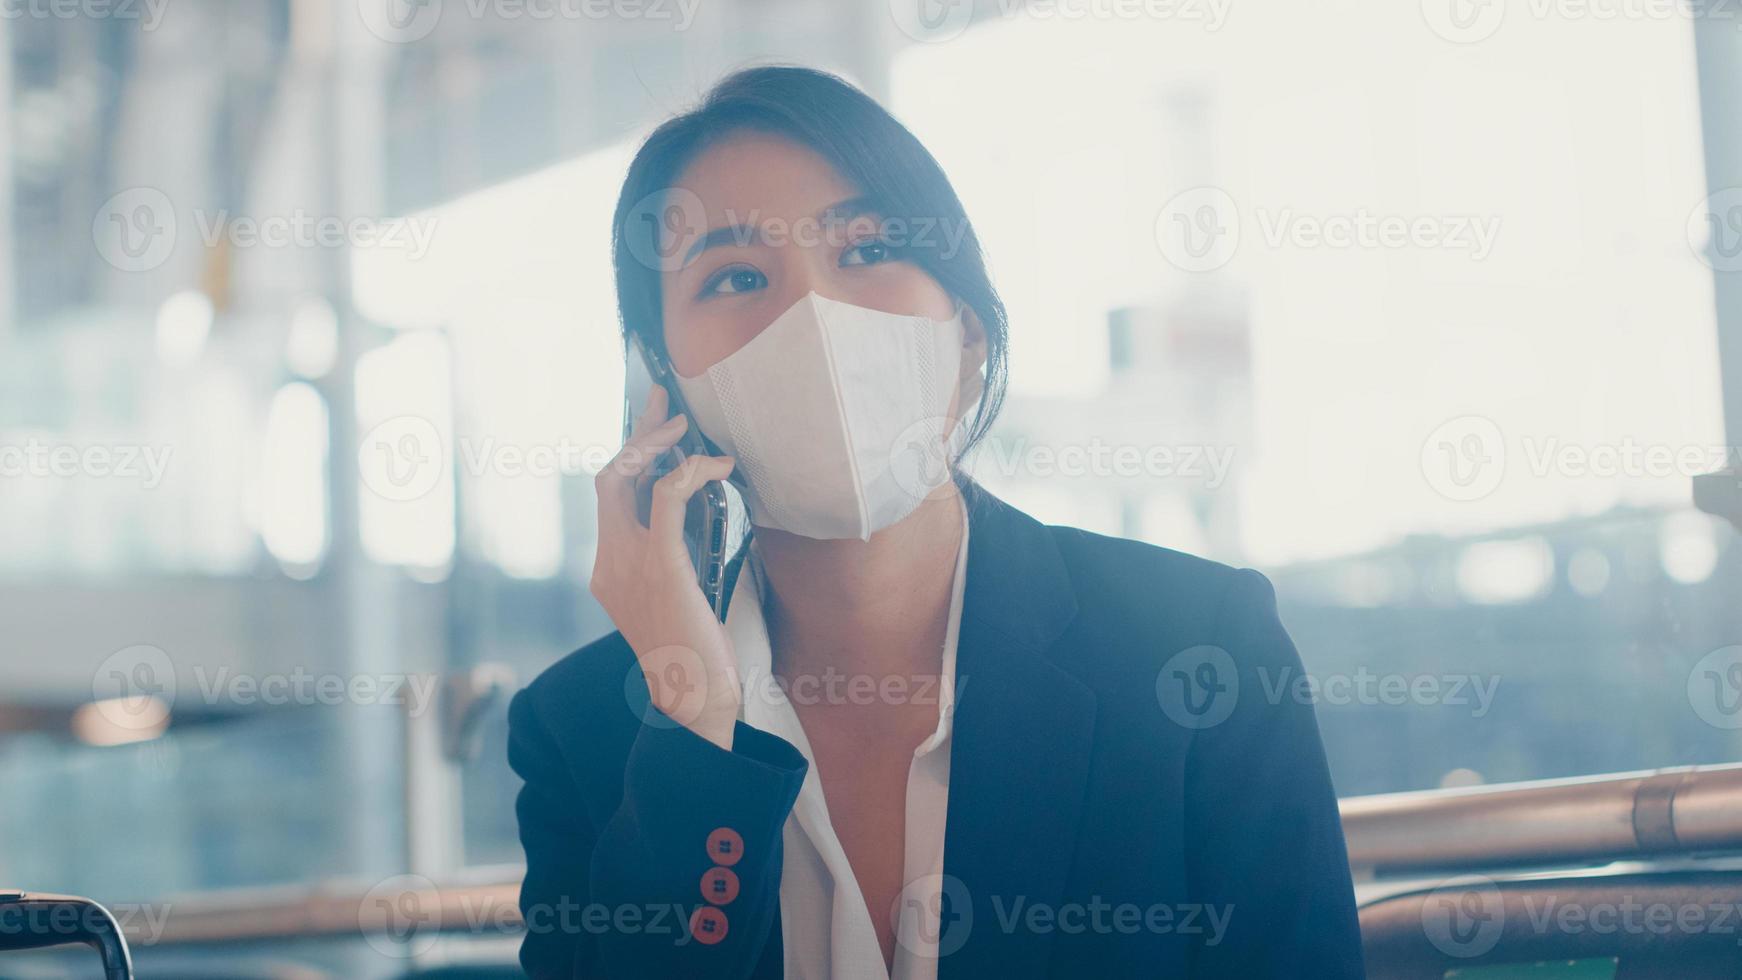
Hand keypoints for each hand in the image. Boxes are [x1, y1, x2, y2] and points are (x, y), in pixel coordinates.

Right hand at [592, 385, 740, 749]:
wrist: (694, 701)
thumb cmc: (696, 657)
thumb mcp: (677, 601)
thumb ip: (676, 562)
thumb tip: (704, 522)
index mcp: (609, 570)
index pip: (610, 498)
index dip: (631, 456)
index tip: (654, 426)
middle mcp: (608, 562)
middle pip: (608, 477)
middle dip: (636, 432)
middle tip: (664, 399)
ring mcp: (628, 563)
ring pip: (625, 477)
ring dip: (656, 441)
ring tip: (687, 422)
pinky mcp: (661, 565)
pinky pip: (667, 497)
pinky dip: (689, 470)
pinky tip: (715, 464)